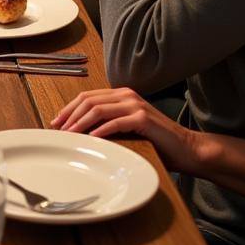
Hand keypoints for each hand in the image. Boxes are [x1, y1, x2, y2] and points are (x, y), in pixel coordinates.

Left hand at [52, 87, 198, 172]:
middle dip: (70, 115)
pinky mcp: (143, 118)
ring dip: (80, 122)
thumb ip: (108, 124)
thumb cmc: (157, 142)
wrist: (188, 149)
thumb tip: (78, 131)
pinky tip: (91, 138)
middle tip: (58, 129)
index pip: (87, 97)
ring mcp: (135, 105)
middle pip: (88, 100)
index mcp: (121, 95)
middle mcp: (126, 95)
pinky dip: (100, 130)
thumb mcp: (127, 128)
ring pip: (98, 109)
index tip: (57, 122)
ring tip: (70, 134)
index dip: (69, 109)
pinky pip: (115, 122)